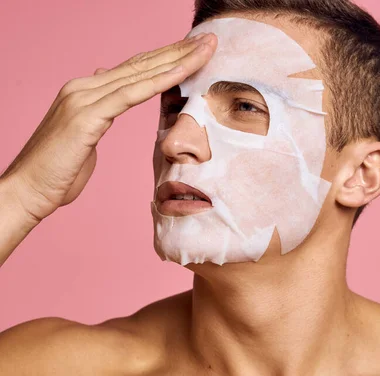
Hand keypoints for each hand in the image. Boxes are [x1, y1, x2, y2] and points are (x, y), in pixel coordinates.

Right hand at [2, 33, 215, 221]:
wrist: (27, 190)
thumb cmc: (58, 170)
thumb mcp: (85, 133)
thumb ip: (99, 109)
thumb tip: (108, 88)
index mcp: (86, 91)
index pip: (135, 68)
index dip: (167, 57)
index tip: (196, 50)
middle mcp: (85, 86)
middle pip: (142, 64)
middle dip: (179, 50)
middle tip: (210, 39)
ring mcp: (84, 98)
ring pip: (141, 73)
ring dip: (178, 59)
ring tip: (206, 47)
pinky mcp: (87, 115)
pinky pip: (131, 94)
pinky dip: (160, 81)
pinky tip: (183, 71)